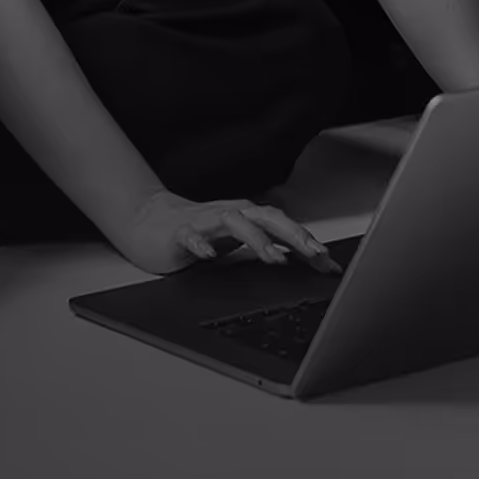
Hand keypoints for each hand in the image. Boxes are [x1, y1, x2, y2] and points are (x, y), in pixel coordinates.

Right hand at [114, 190, 341, 276]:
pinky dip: (201, 244)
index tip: (329, 263)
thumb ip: (270, 250)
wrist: (149, 223)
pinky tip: (208, 255)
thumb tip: (310, 264)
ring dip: (256, 238)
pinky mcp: (179, 233)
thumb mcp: (238, 243)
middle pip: (266, 217)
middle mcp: (231, 214)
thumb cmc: (200, 232)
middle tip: (313, 252)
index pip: (284, 226)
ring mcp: (205, 222)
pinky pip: (191, 236)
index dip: (308, 242)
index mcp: (247, 217)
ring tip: (272, 257)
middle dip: (292, 234)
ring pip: (234, 222)